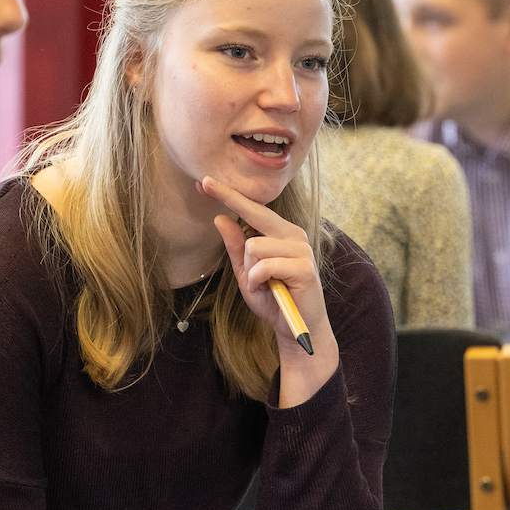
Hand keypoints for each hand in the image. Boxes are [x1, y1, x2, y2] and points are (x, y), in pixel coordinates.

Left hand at [199, 175, 338, 406]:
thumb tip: (220, 218)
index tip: (205, 181)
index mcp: (281, 232)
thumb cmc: (273, 298)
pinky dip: (257, 281)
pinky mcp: (304, 267)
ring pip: (255, 246)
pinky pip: (264, 266)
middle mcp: (294, 235)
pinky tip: (268, 291)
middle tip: (210, 193)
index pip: (253, 209)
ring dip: (250, 272)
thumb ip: (235, 247)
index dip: (230, 194)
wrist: (297, 327)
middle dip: (235, 218)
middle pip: (254, 219)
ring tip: (262, 286)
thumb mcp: (245, 272)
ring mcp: (301, 249)